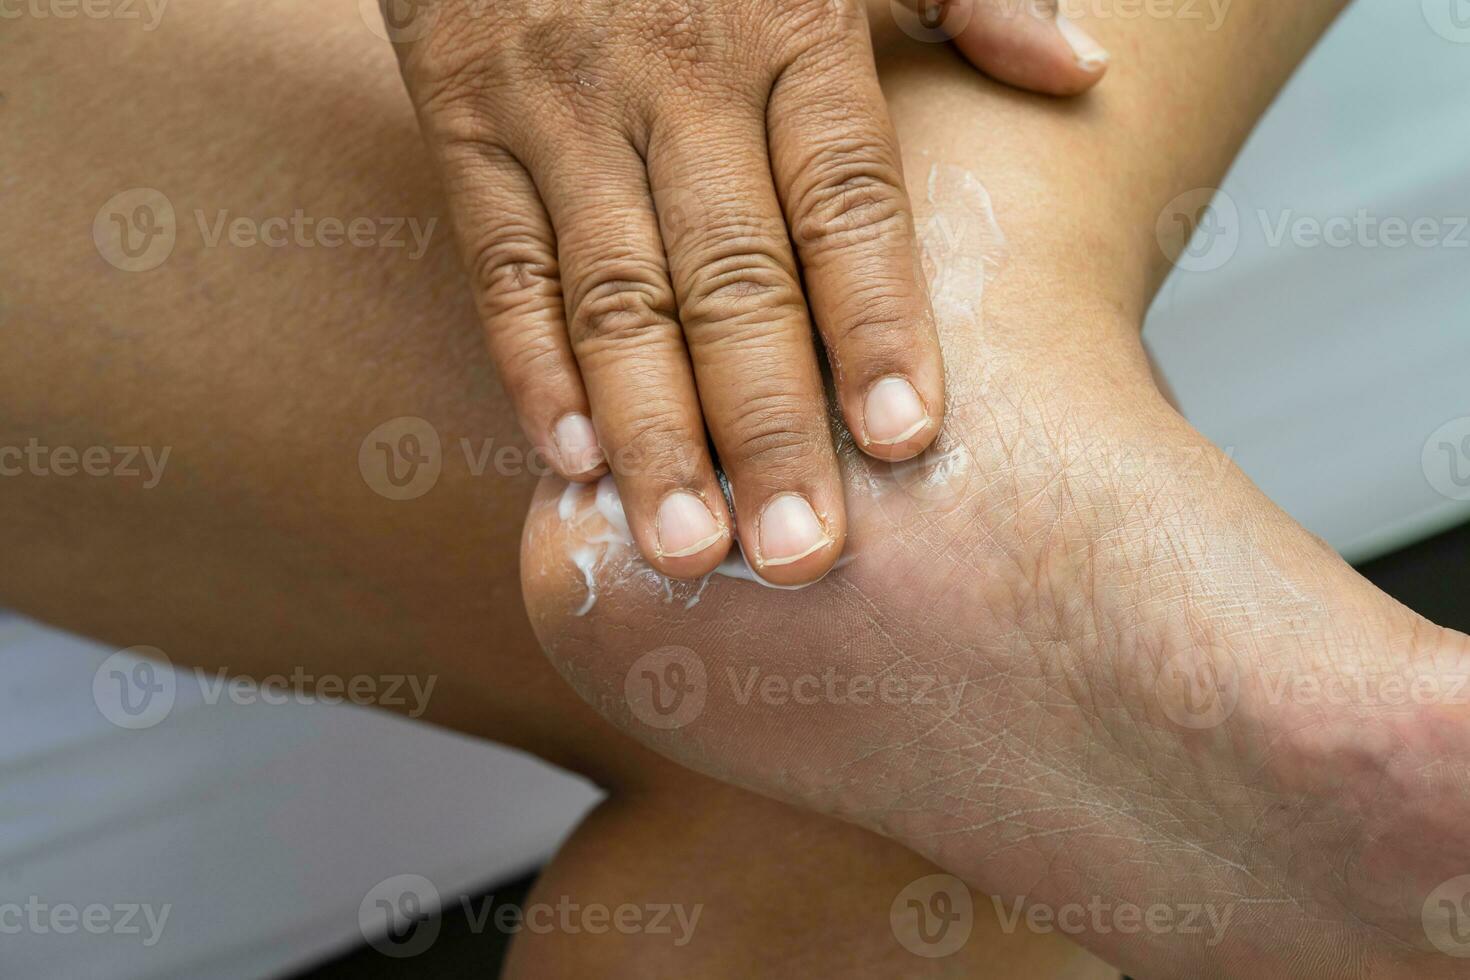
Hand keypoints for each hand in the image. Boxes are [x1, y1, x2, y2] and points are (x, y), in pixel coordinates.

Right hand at [385, 0, 1107, 584]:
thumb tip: (1081, 70)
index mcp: (790, 29)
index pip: (846, 200)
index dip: (877, 321)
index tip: (905, 439)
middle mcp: (679, 78)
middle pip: (736, 278)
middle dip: (768, 423)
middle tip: (801, 555)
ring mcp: (563, 105)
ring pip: (616, 292)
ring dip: (652, 428)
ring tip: (686, 545)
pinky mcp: (466, 119)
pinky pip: (504, 261)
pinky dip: (531, 361)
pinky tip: (569, 459)